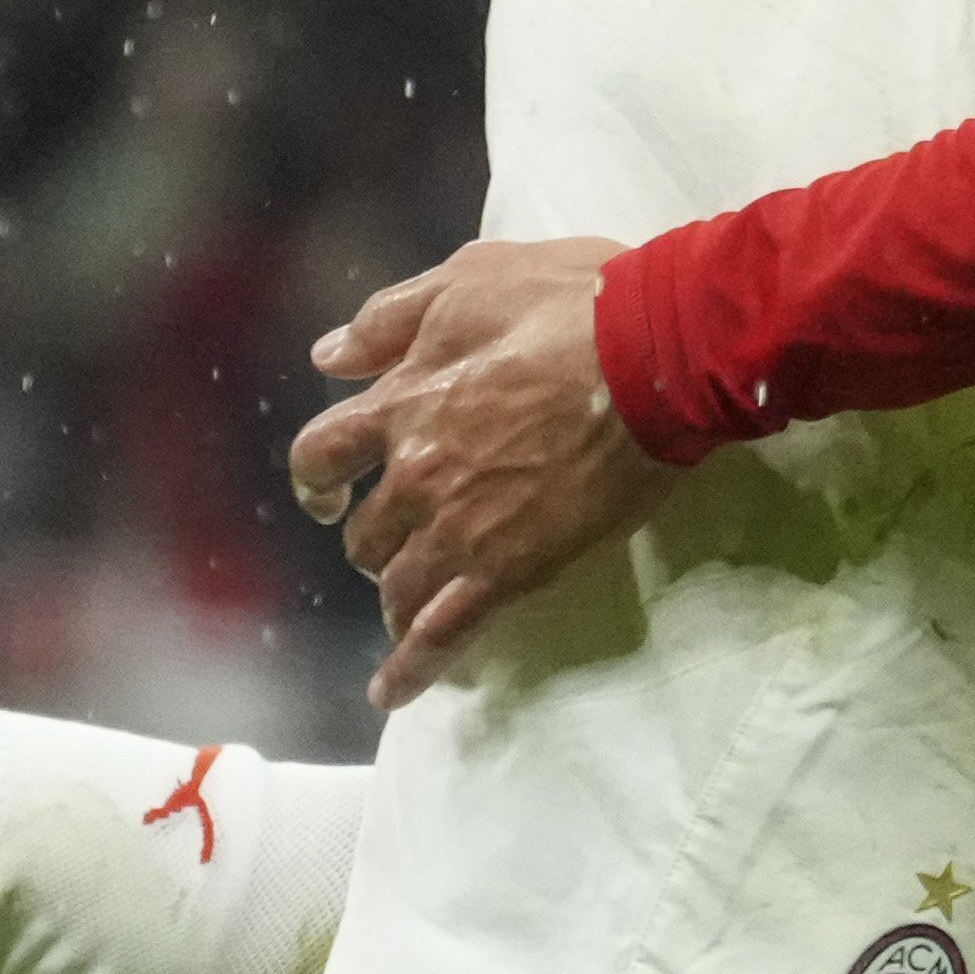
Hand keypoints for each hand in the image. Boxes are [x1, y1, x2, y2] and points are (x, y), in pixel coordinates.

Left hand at [289, 233, 678, 711]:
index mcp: (402, 402)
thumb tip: (329, 357)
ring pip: (396, 587)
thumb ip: (390, 319)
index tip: (326, 492)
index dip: (317, 478)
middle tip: (403, 539)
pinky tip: (392, 694)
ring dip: (397, 595)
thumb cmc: (574, 304)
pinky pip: (443, 635)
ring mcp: (460, 529)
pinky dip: (411, 670)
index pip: (321, 454)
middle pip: (363, 532)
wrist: (656, 356)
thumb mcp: (470, 279)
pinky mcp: (510, 570)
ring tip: (411, 605)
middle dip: (377, 537)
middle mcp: (415, 474)